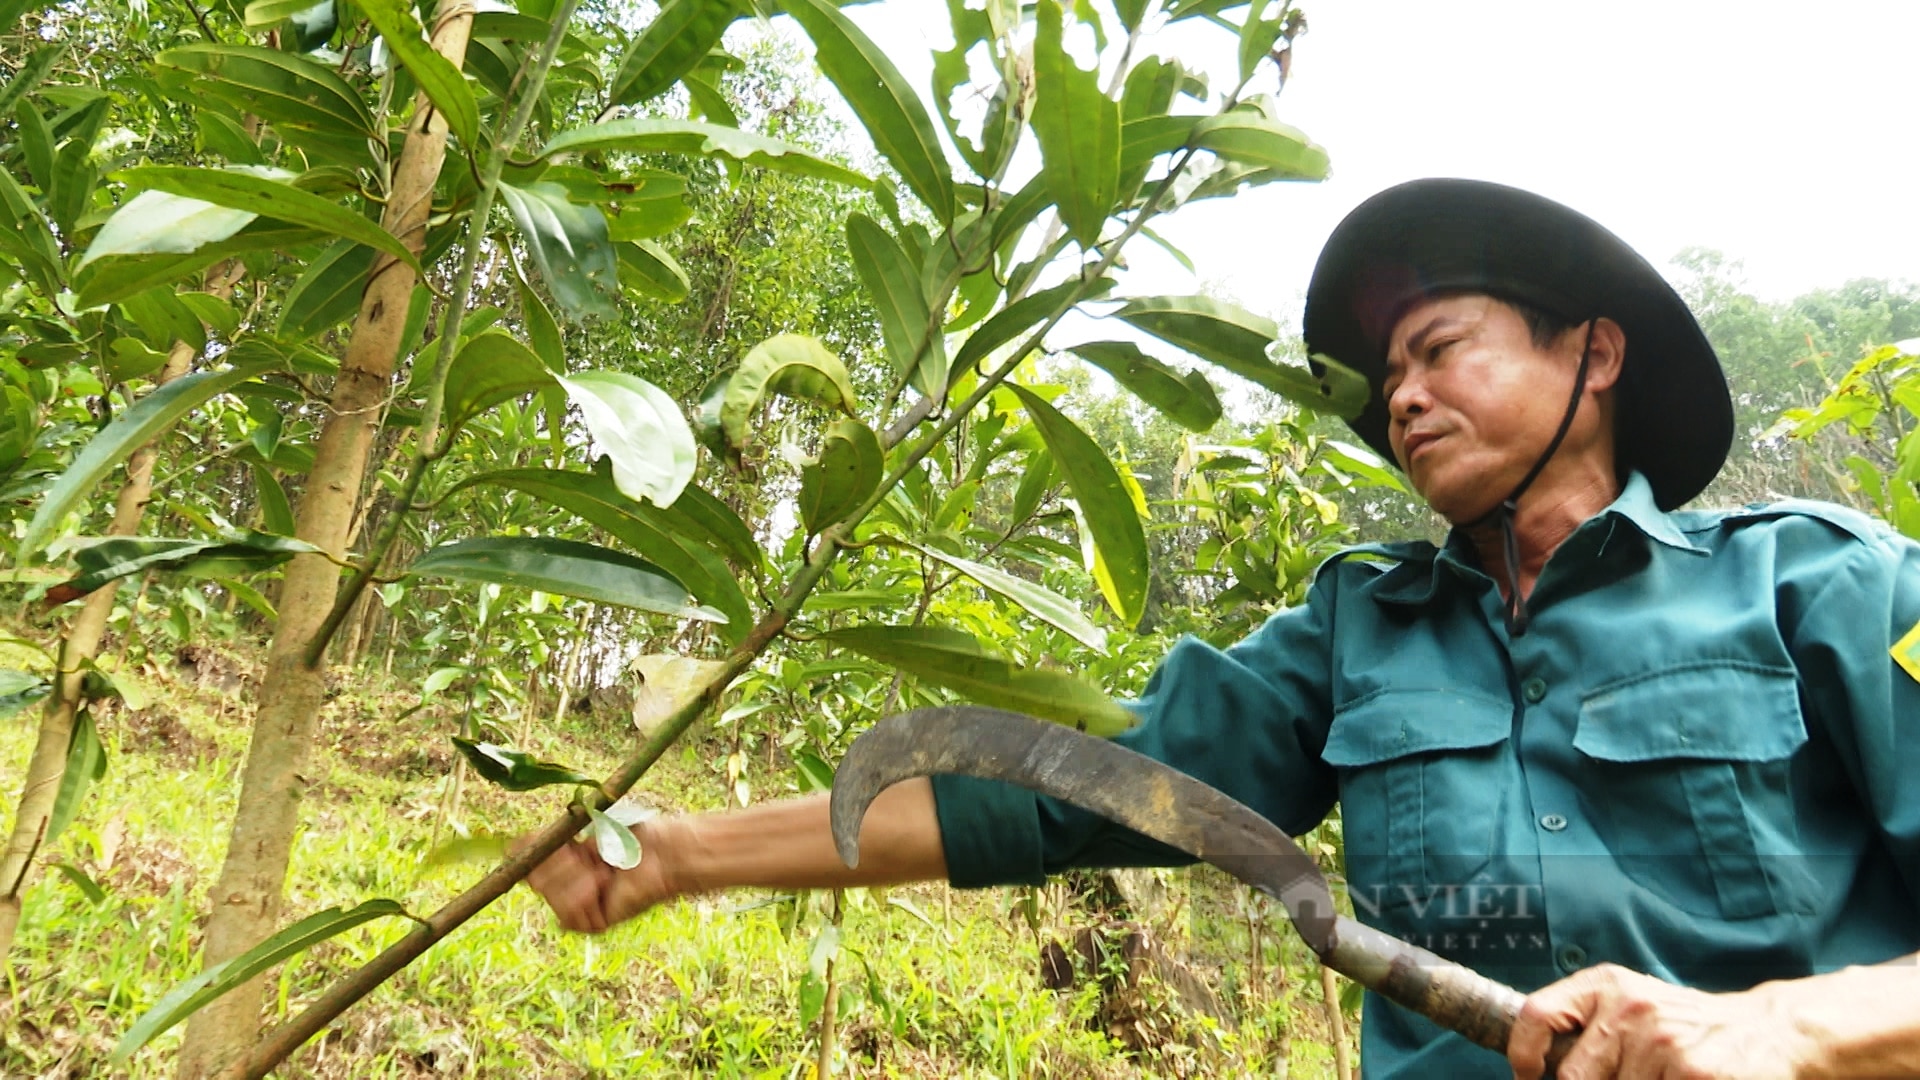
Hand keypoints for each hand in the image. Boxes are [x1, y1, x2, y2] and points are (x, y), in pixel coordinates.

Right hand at [518, 818, 677, 932]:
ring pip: (549, 894)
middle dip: (554, 861)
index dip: (526, 851)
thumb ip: (548, 837)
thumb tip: (509, 846)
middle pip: (533, 877)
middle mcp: (567, 883)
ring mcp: (579, 905)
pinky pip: (567, 913)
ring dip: (572, 877)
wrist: (663, 854)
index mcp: (562, 858)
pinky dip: (582, 895)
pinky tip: (601, 886)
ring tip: (600, 870)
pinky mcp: (591, 923)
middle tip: (582, 852)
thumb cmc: (632, 833)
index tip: (528, 841)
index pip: (525, 860)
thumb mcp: (584, 827)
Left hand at [1508, 963, 1820, 1079]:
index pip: (1536, 1015)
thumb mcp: (1631, 1008)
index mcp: (1606, 986)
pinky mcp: (1694, 1074)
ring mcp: (1663, 1042)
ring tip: (1660, 1079)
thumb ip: (1586, 1029)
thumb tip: (1538, 1071)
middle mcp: (1630, 1007)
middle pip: (1573, 1077)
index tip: (1529, 1078)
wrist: (1768, 1030)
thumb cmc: (1686, 1027)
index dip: (1523, 1056)